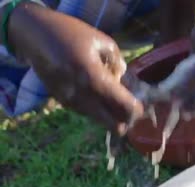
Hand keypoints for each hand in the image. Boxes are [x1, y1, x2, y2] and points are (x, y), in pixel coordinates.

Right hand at [9, 3, 143, 134]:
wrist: (34, 36)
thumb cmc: (72, 34)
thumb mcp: (103, 42)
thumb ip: (119, 64)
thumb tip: (124, 81)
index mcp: (94, 79)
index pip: (124, 107)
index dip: (137, 110)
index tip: (142, 105)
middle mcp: (82, 96)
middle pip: (113, 126)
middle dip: (126, 121)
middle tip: (131, 110)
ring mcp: (70, 102)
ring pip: (100, 120)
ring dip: (111, 114)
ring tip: (115, 97)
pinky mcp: (62, 102)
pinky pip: (87, 112)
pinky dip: (97, 108)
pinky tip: (98, 92)